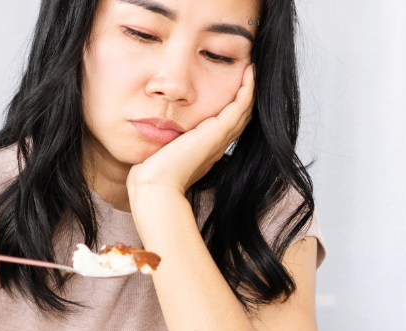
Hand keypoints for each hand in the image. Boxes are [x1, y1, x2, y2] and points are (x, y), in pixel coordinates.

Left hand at [127, 64, 254, 197]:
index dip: (231, 106)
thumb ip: (162, 140)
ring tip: (252, 69)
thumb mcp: (160, 152)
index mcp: (205, 150)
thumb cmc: (152, 175)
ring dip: (249, 89)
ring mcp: (219, 139)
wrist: (157, 186)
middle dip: (244, 95)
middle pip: (239, 116)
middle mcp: (216, 145)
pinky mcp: (218, 132)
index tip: (232, 86)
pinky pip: (240, 106)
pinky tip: (250, 72)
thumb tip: (153, 129)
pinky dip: (247, 88)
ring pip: (243, 110)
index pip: (224, 125)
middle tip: (250, 74)